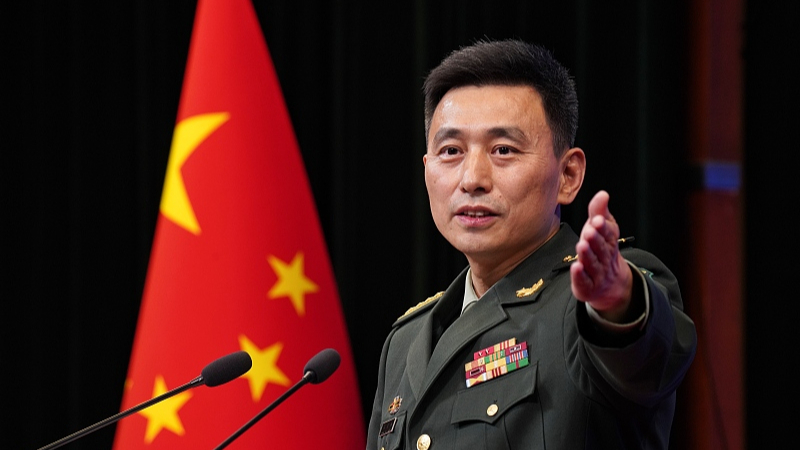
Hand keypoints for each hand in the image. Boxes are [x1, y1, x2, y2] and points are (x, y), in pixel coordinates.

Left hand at [570, 190, 633, 321]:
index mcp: (609, 242)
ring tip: (582, 244)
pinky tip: (575, 267)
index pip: (608, 234)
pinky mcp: (588, 286)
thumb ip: (599, 212)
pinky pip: (585, 281)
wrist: (610, 283)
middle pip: (601, 248)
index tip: (596, 219)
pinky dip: (581, 275)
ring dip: (588, 254)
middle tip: (590, 230)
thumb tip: (602, 193)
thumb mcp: (601, 229)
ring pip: (593, 264)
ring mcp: (597, 273)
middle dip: (596, 239)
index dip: (603, 227)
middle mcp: (605, 257)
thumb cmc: (601, 249)